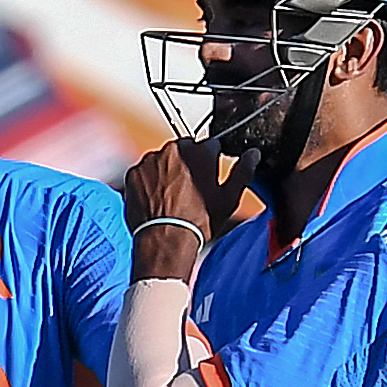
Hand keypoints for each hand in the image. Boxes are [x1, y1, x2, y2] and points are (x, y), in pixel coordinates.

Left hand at [124, 140, 254, 279]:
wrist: (165, 240)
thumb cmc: (199, 221)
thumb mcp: (229, 199)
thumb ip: (242, 171)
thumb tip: (252, 154)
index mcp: (200, 151)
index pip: (209, 145)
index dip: (211, 162)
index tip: (209, 177)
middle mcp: (174, 149)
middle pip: (184, 149)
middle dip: (187, 163)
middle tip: (189, 190)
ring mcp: (150, 160)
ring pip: (162, 159)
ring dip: (167, 171)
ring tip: (171, 197)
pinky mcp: (133, 173)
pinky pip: (144, 172)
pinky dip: (148, 182)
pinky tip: (156, 200)